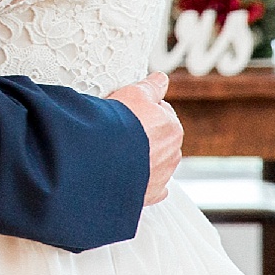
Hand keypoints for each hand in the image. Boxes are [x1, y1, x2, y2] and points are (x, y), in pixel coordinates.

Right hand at [107, 71, 181, 206]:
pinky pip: (151, 187)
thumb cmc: (117, 124)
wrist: (102, 159)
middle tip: (121, 131)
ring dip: (143, 158)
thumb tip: (161, 79)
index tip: (127, 112)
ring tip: (119, 152)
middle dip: (144, 135)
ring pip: (155, 163)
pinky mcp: (150, 194)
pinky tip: (129, 176)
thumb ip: (151, 87)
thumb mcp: (134, 94)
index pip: (162, 114)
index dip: (143, 111)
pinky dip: (143, 182)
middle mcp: (173, 153)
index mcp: (173, 128)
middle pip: (160, 139)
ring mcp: (162, 176)